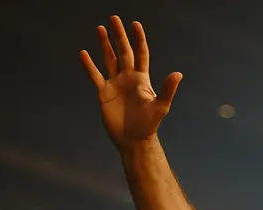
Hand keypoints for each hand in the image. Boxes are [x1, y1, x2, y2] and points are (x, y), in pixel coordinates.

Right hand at [80, 16, 181, 147]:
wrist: (133, 139)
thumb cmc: (149, 124)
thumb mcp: (160, 106)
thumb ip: (168, 89)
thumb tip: (178, 73)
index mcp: (142, 79)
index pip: (140, 54)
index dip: (138, 39)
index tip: (135, 24)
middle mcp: (128, 78)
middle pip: (123, 52)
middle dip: (119, 36)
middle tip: (114, 18)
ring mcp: (115, 84)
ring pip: (109, 59)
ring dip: (104, 45)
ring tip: (100, 28)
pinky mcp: (104, 93)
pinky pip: (95, 76)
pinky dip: (89, 65)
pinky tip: (84, 53)